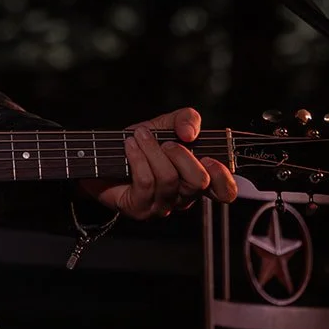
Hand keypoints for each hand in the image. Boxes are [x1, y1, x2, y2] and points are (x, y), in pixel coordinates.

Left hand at [79, 107, 236, 220]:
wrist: (103, 158)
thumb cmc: (140, 144)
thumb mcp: (166, 124)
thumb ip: (186, 119)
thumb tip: (191, 133)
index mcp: (196, 178)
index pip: (225, 191)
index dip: (223, 177)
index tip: (208, 158)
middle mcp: (183, 196)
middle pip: (198, 182)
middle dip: (182, 155)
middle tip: (166, 142)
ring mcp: (162, 206)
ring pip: (169, 179)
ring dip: (153, 151)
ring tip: (139, 137)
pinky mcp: (140, 209)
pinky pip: (146, 183)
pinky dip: (138, 158)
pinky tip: (130, 146)